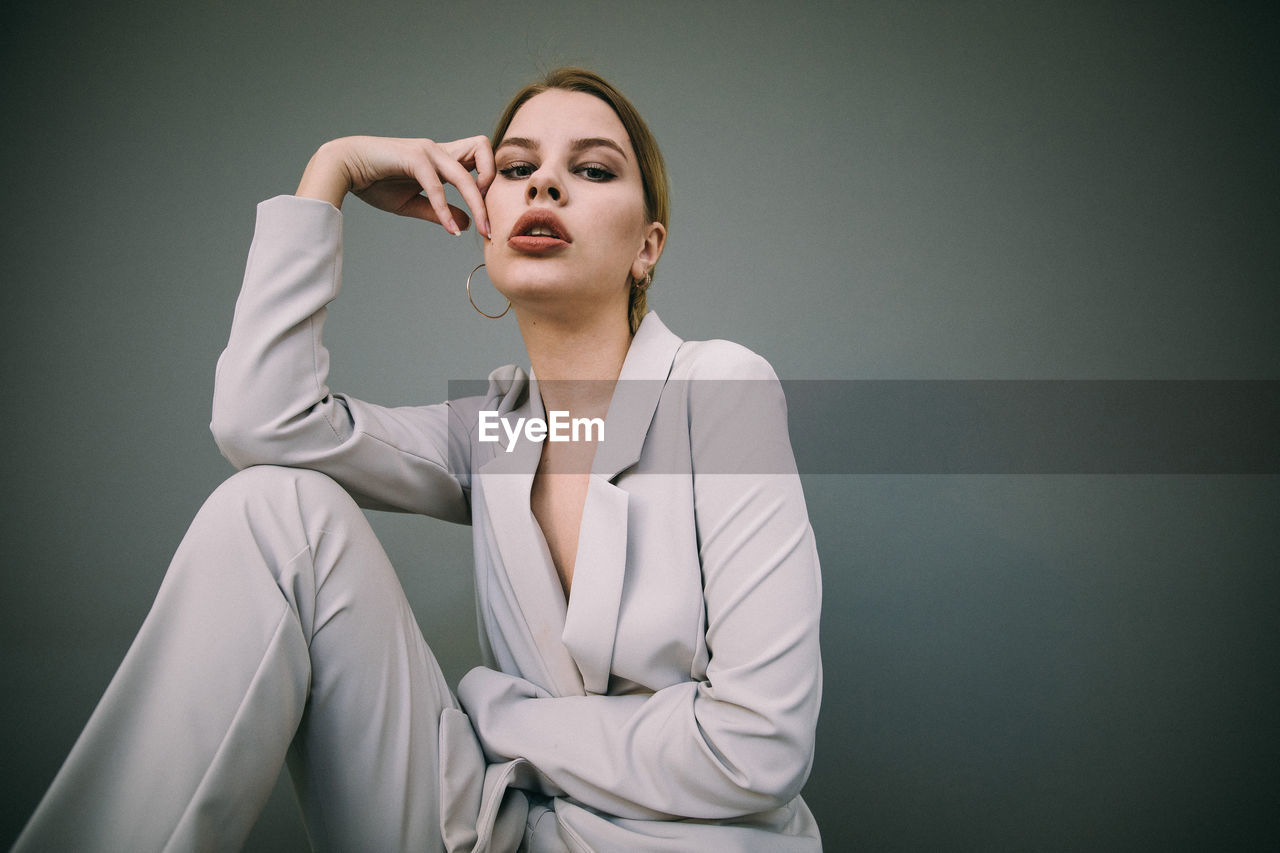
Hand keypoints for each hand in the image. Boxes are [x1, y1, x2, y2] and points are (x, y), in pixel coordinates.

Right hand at [296, 135, 493, 236]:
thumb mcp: (412, 203)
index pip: (480, 158)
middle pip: (483, 152)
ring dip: (478, 204)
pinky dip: (445, 210)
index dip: (489, 181)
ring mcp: (427, 151)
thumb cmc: (375, 182)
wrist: (344, 167)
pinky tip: (450, 230)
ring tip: (483, 230)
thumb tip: (468, 223)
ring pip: (465, 174)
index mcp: (441, 158)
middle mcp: (439, 150)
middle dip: (494, 187)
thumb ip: (439, 212)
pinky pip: (437, 187)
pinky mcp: (414, 157)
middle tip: (490, 221)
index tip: (484, 213)